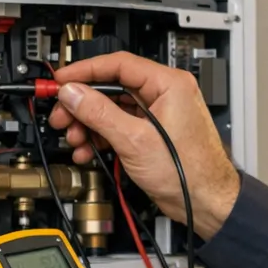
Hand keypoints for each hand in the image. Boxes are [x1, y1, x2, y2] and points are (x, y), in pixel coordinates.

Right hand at [49, 51, 239, 238]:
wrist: (206, 203)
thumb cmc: (190, 172)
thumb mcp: (135, 140)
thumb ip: (100, 113)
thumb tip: (73, 93)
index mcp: (169, 84)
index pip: (119, 64)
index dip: (85, 70)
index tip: (61, 79)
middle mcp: (165, 94)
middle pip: (112, 88)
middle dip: (82, 104)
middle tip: (61, 115)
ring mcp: (158, 115)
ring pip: (112, 109)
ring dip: (88, 124)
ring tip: (75, 138)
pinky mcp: (151, 134)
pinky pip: (119, 126)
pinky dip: (101, 136)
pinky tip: (88, 149)